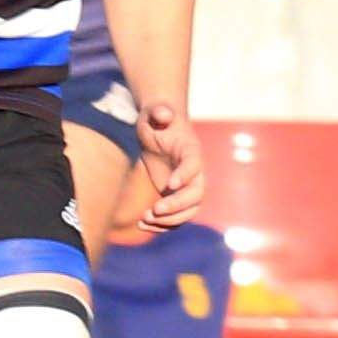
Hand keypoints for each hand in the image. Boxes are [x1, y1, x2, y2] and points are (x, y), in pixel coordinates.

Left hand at [135, 100, 206, 235]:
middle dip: (177, 205)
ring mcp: (185, 186)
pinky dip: (162, 224)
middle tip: (153, 210)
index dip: (185, 176)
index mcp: (190, 150)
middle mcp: (193, 171)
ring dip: (170, 220)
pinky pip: (175, 216)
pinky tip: (142, 225)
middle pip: (196, 194)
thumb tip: (163, 114)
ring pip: (188, 210)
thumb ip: (159, 112)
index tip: (169, 185)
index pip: (194, 165)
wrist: (158, 128)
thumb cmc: (156, 119)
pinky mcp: (174, 195)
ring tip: (144, 219)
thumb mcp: (155, 112)